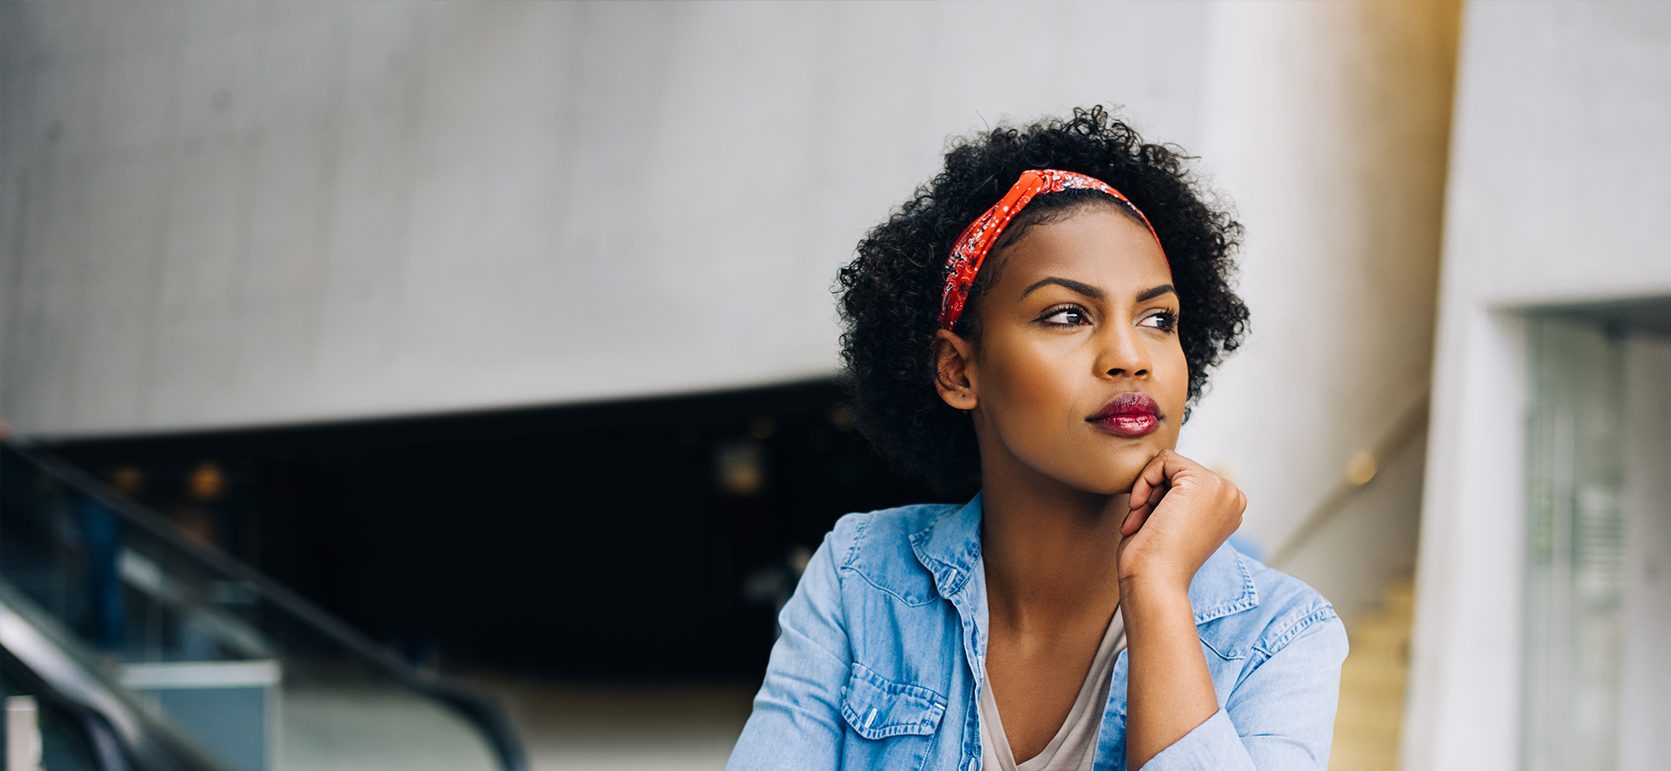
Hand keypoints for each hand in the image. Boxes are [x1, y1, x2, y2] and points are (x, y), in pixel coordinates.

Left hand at [1116, 448, 1245, 592]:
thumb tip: (1165, 468)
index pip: (1186, 481)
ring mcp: (1222, 489)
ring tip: (1140, 522)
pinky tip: (1140, 509)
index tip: (1146, 525)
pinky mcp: (1203, 482)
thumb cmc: (1154, 560)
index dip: (1159, 500)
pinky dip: (1144, 481)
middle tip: (1139, 524)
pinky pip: (1164, 459)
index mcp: (1229, 509)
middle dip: (1152, 495)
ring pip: (1170, 464)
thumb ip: (1178, 496)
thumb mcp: (1175, 521)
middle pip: (1179, 470)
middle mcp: (1233, 497)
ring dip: (1147, 492)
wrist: (1155, 582)